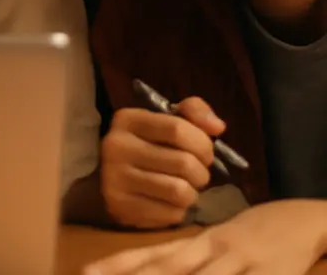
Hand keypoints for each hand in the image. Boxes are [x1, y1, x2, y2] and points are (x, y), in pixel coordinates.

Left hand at [82, 200, 326, 274]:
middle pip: (169, 267)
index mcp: (195, 244)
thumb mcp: (211, 249)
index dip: (118, 265)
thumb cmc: (246, 239)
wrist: (298, 219)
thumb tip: (143, 272)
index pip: (149, 254)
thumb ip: (183, 264)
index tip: (86, 272)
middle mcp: (212, 250)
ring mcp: (241, 263)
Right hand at [101, 97, 224, 228]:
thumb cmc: (147, 146)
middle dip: (201, 172)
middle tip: (195, 174)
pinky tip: (168, 202)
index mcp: (128, 119)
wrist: (110, 179)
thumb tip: (217, 126)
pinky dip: (179, 210)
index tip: (204, 152)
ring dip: (192, 193)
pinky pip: (171, 213)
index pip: (177, 129)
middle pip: (184, 163)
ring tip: (184, 188)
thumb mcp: (165, 121)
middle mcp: (117, 146)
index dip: (202, 143)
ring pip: (180, 191)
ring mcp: (116, 177)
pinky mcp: (122, 206)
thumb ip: (194, 113)